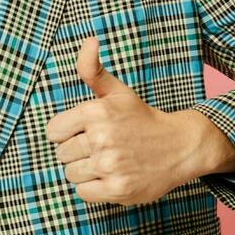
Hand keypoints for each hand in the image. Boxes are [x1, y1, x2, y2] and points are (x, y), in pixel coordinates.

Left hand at [45, 37, 209, 204]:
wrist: (180, 146)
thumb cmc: (142, 118)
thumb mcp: (117, 92)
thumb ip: (92, 69)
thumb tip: (88, 41)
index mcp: (96, 112)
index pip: (53, 132)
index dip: (67, 133)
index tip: (86, 131)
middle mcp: (102, 138)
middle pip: (62, 154)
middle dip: (78, 152)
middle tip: (102, 147)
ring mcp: (111, 165)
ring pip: (71, 174)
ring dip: (85, 171)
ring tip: (108, 161)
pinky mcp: (119, 189)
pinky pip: (84, 193)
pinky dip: (93, 188)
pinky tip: (111, 176)